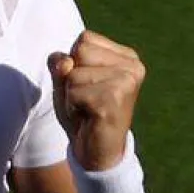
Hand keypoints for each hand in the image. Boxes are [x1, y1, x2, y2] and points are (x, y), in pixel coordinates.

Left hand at [48, 30, 145, 171]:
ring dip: (71, 95)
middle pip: (79, 52)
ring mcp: (126, 82)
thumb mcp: (66, 82)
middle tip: (86, 99)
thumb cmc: (82, 113)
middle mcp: (132, 66)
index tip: (87, 85)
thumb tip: (65, 63)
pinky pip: (74, 92)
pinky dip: (72, 107)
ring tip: (87, 109)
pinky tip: (88, 117)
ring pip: (74, 74)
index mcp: (126, 57)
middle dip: (71, 78)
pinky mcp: (114, 99)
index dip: (73, 63)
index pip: (84, 39)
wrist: (97, 153)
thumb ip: (60, 64)